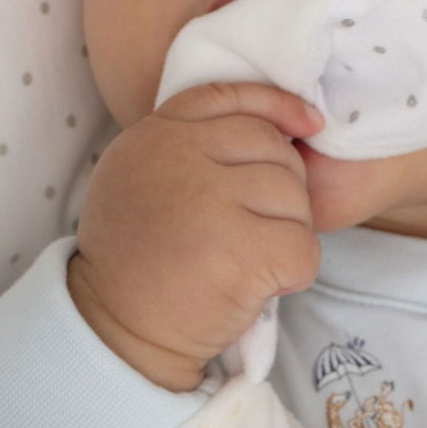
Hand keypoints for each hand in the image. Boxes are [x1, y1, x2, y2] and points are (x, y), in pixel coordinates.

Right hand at [67, 82, 326, 392]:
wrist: (119, 330)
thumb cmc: (136, 261)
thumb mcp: (137, 177)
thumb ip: (185, 147)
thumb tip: (270, 127)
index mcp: (158, 136)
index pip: (232, 97)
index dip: (279, 108)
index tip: (307, 126)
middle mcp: (184, 160)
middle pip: (277, 153)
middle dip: (284, 193)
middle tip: (259, 231)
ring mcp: (215, 204)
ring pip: (297, 200)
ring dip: (289, 235)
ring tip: (254, 261)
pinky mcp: (243, 252)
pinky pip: (305, 248)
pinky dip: (297, 272)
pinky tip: (267, 285)